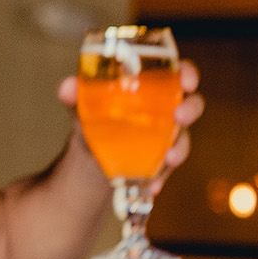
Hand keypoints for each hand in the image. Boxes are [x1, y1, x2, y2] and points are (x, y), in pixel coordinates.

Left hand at [59, 60, 202, 191]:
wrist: (91, 156)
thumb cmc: (94, 120)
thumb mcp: (84, 107)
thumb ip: (76, 96)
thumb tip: (67, 87)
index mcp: (150, 87)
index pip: (176, 73)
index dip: (187, 73)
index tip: (186, 80)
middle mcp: (164, 109)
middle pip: (190, 103)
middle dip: (190, 109)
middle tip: (180, 116)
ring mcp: (166, 136)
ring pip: (183, 138)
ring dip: (180, 148)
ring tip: (169, 159)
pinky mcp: (162, 160)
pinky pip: (167, 167)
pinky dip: (160, 176)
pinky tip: (151, 185)